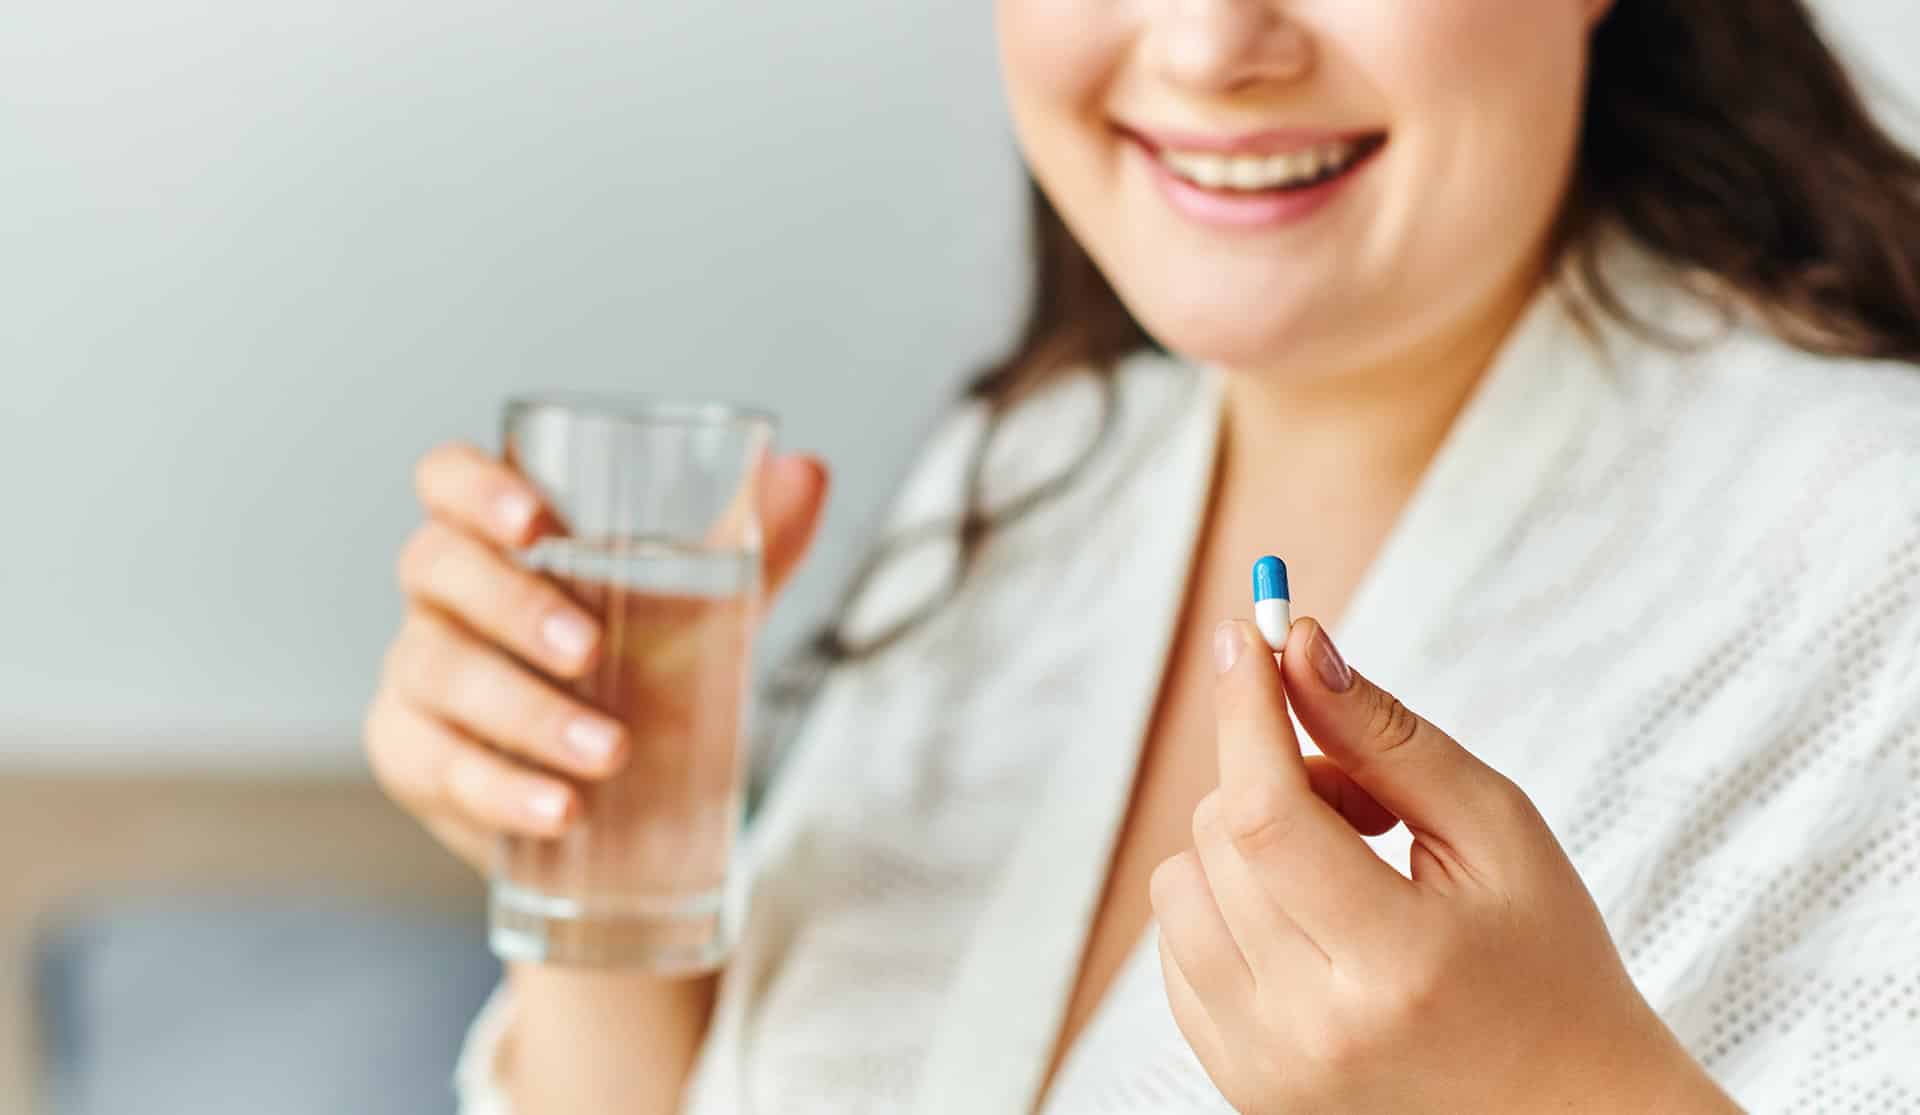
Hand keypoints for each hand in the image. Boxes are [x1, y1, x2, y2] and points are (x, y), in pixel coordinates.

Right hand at [364, 441, 827, 871]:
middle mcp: (443, 594)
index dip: (474, 487)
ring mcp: (416, 676)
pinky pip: (438, 767)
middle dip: (512, 606)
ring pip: (439, 674)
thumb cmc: (648, 669)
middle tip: (590, 650)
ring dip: (527, 714)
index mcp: (500, 535)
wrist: (628, 799)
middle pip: (436, 568)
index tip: (535, 520)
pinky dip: (503, 790)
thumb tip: (806, 471)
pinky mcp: (412, 757)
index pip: (447, 478)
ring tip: (609, 753)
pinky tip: (562, 811)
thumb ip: (754, 542)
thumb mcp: (707, 608)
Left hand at [1150, 617, 1738, 1113]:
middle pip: (1221, 838)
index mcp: (1394, 965)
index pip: (1268, 815)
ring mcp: (1264, 1067)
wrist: (1564, 1113)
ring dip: (1243, 844)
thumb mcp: (1496, 833)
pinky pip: (1177, 948)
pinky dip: (1226, 903)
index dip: (1245, 710)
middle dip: (1276, 777)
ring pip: (1182, 886)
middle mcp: (1311, 1029)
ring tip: (1343, 869)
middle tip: (1367, 806)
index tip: (1245, 636)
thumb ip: (1387, 737)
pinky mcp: (1238, 1083)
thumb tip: (1298, 646)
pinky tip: (1309, 920)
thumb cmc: (1546, 964)